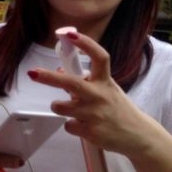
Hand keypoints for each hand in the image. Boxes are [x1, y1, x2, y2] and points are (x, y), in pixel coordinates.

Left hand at [27, 30, 160, 156]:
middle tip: (32, 72)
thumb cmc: (118, 108)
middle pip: (71, 83)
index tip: (69, 34)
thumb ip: (86, 79)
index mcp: (105, 81)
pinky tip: (84, 126)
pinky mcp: (91, 132)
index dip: (86, 44)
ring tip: (69, 108)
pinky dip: (72, 125)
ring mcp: (95, 115)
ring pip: (61, 106)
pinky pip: (68, 125)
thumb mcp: (106, 89)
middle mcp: (100, 95)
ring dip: (58, 106)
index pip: (100, 57)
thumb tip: (59, 69)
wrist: (138, 137)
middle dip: (49, 77)